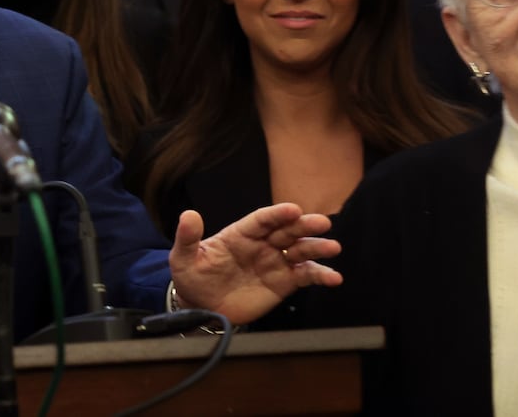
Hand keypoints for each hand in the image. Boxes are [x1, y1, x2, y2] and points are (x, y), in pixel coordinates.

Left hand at [168, 204, 342, 325]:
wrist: (201, 308)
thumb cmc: (193, 277)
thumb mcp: (183, 257)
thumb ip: (188, 237)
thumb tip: (189, 215)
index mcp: (240, 234)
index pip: (262, 220)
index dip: (277, 214)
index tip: (293, 209)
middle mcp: (261, 245)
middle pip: (286, 231)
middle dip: (304, 226)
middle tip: (323, 222)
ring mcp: (274, 263)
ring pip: (300, 251)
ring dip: (316, 248)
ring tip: (333, 247)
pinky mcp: (283, 283)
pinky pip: (304, 276)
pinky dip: (320, 276)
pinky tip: (334, 278)